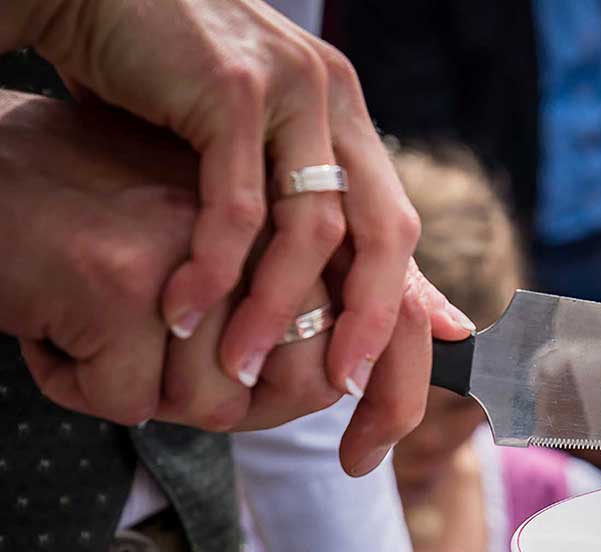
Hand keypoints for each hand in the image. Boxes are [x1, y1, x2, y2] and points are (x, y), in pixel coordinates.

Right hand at [0, 92, 339, 428]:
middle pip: (302, 384)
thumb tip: (354, 375)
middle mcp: (261, 213)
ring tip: (89, 337)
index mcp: (306, 199)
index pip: (381, 324)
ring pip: (214, 404)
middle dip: (231, 406)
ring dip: (140, 396)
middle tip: (154, 370)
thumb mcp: (217, 235)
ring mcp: (196, 243)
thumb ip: (296, 291)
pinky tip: (45, 332)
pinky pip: (128, 399)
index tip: (351, 446)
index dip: (365, 399)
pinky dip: (74, 387)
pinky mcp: (122, 275)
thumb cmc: (100, 213)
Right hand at [9, 0, 472, 471]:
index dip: (398, 326)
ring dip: (276, 311)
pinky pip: (235, 203)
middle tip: (340, 399)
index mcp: (349, 127)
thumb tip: (424, 313)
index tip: (376, 401)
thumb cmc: (165, 92)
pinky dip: (214, 268)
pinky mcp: (232, 91)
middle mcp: (336, 106)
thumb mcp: (252, 158)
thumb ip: (320, 226)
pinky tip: (183, 315)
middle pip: (386, 241)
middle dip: (369, 330)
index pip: (400, 241)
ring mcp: (291, 94)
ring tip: (236, 371)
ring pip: (312, 229)